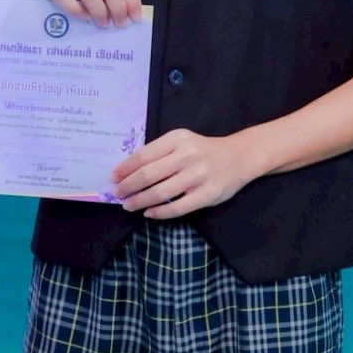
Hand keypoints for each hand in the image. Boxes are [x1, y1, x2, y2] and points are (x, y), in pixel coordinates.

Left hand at [113, 130, 261, 218]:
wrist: (238, 157)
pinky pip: (177, 208)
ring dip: (140, 200)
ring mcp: (198, 176)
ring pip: (160, 192)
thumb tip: (128, 172)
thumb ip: (159, 153)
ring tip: (129, 205)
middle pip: (149, 174)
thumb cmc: (203, 150)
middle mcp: (187, 155)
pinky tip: (149, 213)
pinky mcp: (207, 194)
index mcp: (177, 139)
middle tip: (117, 194)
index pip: (144, 155)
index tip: (113, 177)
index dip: (125, 168)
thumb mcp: (181, 142)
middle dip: (128, 186)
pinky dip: (159, 212)